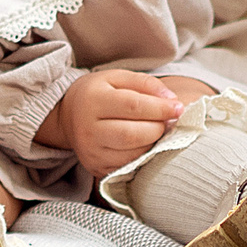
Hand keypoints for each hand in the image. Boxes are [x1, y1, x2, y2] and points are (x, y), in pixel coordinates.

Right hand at [36, 69, 185, 179]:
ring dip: (153, 144)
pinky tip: (146, 144)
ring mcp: (91, 152)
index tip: (178, 107)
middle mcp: (88, 129)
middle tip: (169, 121)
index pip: (133, 106)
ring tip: (158, 131)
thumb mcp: (118, 78)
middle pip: (132, 135)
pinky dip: (143, 156)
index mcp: (93, 100)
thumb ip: (146, 84)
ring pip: (132, 154)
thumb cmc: (99, 93)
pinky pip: (128, 167)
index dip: (160, 108)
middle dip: (158, 128)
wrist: (69, 116)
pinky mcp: (96, 168)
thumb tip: (172, 100)